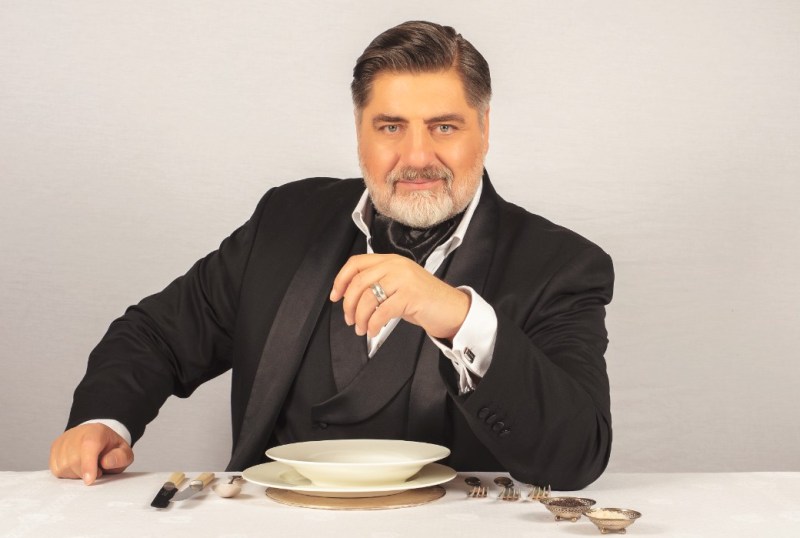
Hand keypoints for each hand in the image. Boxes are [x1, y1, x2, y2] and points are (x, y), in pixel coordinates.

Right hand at [49, 423, 133, 484]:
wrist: (95, 437)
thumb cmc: (109, 447)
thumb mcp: (123, 451)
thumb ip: (120, 457)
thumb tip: (106, 462)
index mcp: (96, 432)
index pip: (89, 447)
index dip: (88, 465)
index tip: (90, 480)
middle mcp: (75, 434)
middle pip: (75, 462)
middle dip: (87, 472)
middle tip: (98, 468)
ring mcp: (62, 442)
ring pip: (65, 468)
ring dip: (78, 473)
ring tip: (88, 465)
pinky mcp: (53, 450)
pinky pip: (57, 470)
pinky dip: (69, 473)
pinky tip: (77, 466)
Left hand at [329, 253, 470, 338]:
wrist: (452, 308)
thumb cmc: (423, 299)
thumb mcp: (398, 285)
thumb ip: (377, 283)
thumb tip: (349, 297)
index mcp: (390, 260)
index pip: (356, 263)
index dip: (341, 280)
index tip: (334, 296)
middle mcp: (396, 265)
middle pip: (359, 282)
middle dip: (348, 304)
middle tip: (349, 319)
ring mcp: (404, 279)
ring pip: (368, 298)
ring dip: (360, 318)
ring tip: (362, 329)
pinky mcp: (411, 295)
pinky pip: (382, 311)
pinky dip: (373, 325)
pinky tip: (374, 331)